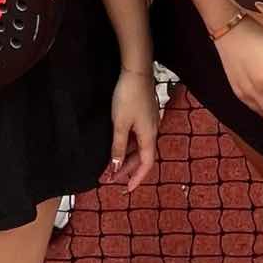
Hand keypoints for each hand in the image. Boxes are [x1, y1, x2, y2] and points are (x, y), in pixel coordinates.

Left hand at [104, 67, 159, 191]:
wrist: (136, 72)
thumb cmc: (128, 97)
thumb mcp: (120, 124)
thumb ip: (118, 146)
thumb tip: (116, 166)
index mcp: (148, 136)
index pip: (146, 164)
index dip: (137, 178)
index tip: (127, 189)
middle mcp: (152, 131)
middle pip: (141, 157)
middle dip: (126, 169)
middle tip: (110, 179)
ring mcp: (148, 123)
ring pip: (138, 147)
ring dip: (125, 157)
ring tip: (110, 166)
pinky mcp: (144, 115)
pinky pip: (136, 137)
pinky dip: (126, 146)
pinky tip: (117, 146)